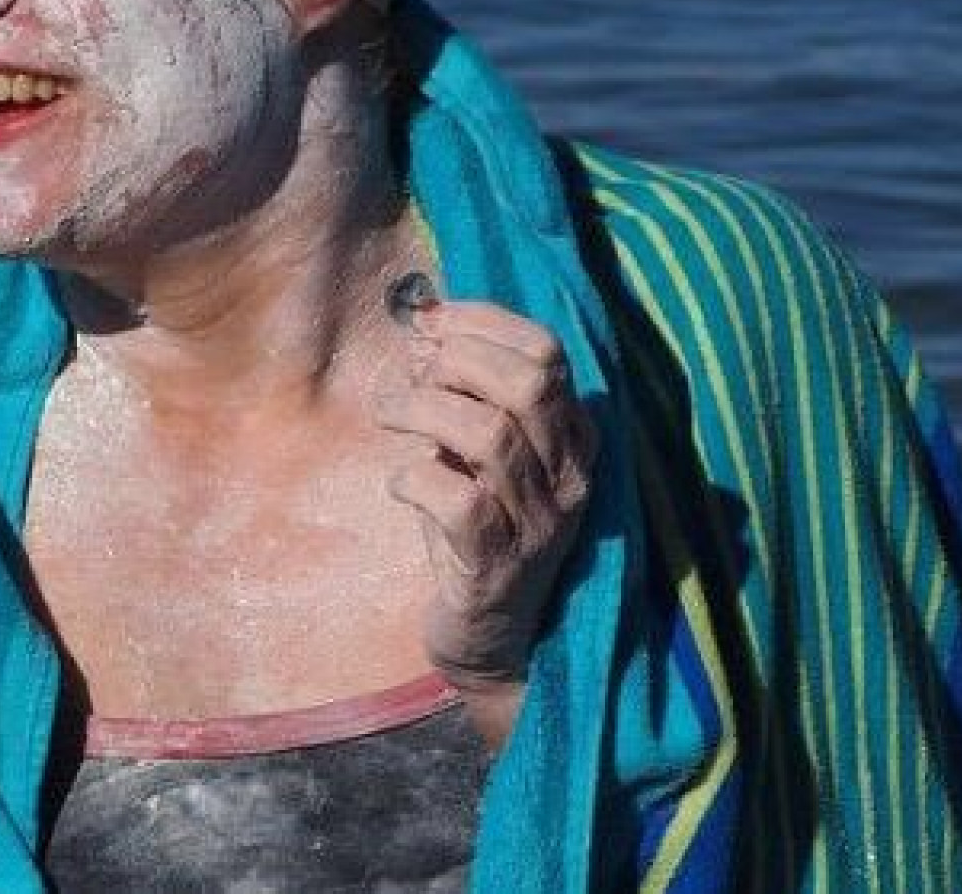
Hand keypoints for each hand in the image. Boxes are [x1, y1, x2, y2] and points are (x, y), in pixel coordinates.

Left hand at [379, 300, 596, 699]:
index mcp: (573, 438)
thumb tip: (420, 331)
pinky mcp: (499, 566)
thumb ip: (459, 394)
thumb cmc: (478, 530)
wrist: (492, 638)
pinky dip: (415, 479)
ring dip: (422, 409)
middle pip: (530, 383)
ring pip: (490, 435)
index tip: (429, 322)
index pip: (548, 352)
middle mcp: (570, 477)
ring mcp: (540, 524)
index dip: (482, 323)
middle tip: (412, 372)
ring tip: (388, 412)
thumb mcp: (477, 453)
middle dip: (458, 359)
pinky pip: (459, 503)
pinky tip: (400, 484)